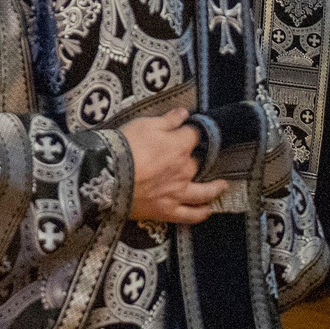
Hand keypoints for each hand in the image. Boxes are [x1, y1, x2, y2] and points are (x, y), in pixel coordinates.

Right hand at [120, 111, 227, 225]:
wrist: (107, 177)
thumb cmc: (124, 147)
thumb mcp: (143, 124)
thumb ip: (167, 120)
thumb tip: (183, 113)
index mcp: (180, 146)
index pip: (194, 135)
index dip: (191, 132)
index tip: (189, 131)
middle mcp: (185, 169)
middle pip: (196, 162)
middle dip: (194, 158)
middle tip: (192, 157)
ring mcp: (178, 192)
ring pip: (204, 192)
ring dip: (215, 188)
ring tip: (222, 186)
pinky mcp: (168, 210)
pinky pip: (190, 215)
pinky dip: (201, 213)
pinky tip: (208, 211)